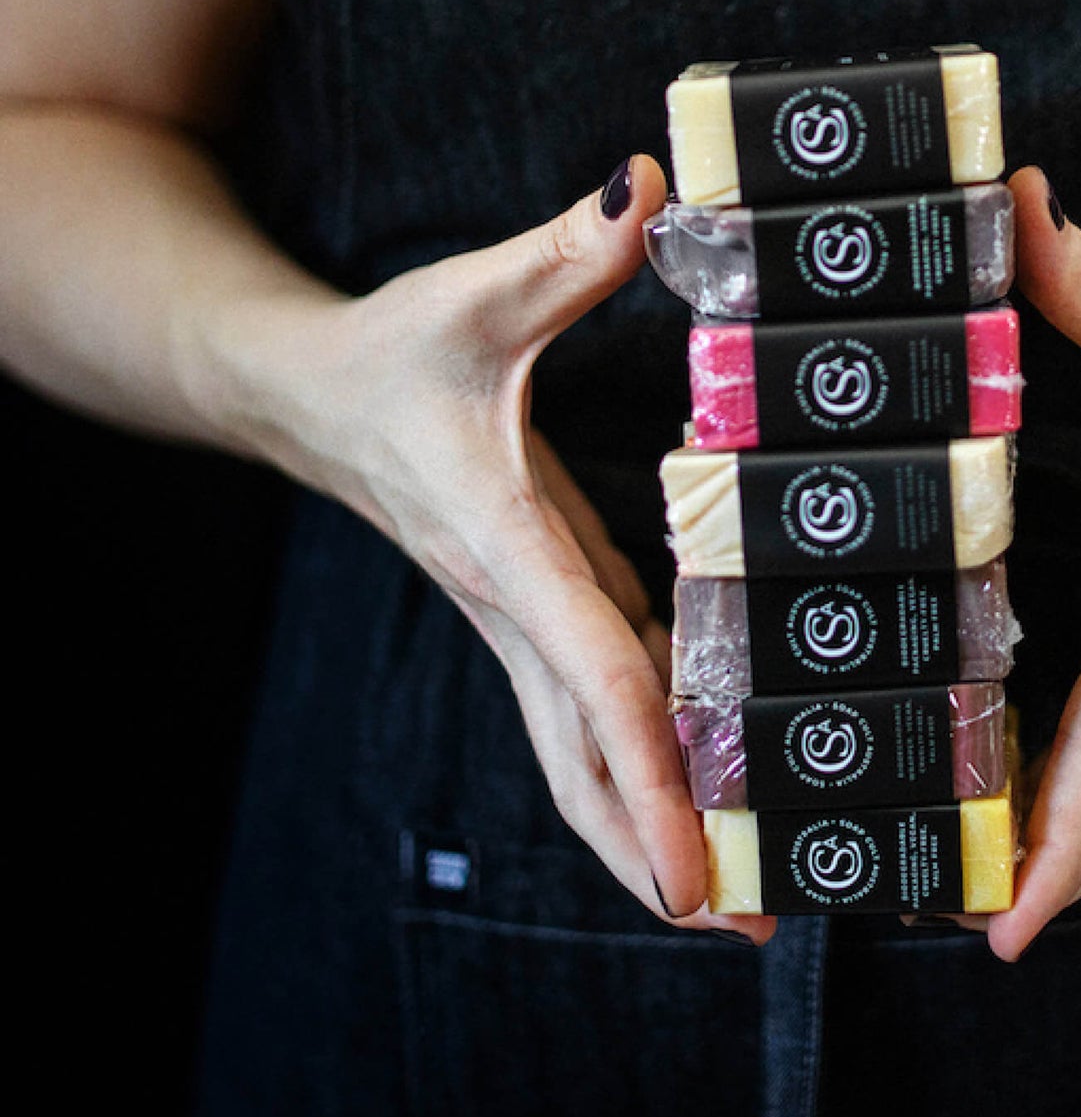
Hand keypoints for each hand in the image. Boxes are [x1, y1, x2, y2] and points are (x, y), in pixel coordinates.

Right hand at [214, 155, 774, 943]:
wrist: (304, 392)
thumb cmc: (390, 351)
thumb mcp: (476, 294)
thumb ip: (563, 253)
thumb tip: (644, 190)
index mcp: (505, 545)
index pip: (591, 670)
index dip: (653, 760)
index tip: (700, 855)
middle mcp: (515, 604)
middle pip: (581, 760)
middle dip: (653, 852)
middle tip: (741, 927)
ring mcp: (522, 617)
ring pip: (579, 752)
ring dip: (645, 830)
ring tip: (731, 903)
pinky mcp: (534, 604)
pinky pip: (588, 707)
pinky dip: (639, 763)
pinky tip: (700, 784)